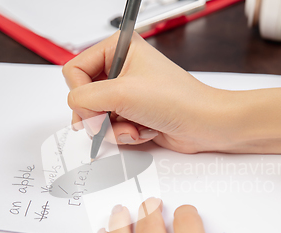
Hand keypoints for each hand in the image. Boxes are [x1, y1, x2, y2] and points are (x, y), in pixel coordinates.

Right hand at [62, 32, 225, 153]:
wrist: (205, 124)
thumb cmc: (178, 100)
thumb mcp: (122, 93)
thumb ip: (85, 99)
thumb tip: (75, 109)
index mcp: (118, 49)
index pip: (75, 70)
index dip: (81, 93)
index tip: (96, 105)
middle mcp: (121, 69)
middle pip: (84, 96)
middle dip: (99, 115)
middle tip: (112, 118)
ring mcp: (127, 93)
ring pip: (96, 116)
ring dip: (113, 128)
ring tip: (135, 124)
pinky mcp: (132, 113)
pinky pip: (111, 128)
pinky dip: (124, 134)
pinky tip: (143, 130)